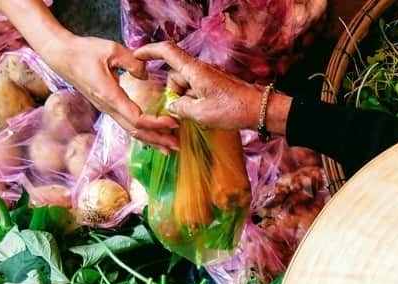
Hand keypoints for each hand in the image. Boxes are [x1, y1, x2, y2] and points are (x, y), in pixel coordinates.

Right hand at [42, 33, 177, 148]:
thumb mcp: (111, 49)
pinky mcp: (108, 108)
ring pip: (132, 131)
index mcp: (111, 96)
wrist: (61, 56)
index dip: (156, 123)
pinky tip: (153, 138)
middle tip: (177, 145)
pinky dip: (143, 133)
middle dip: (158, 139)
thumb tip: (145, 74)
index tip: (172, 121)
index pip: (137, 118)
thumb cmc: (83, 51)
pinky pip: (127, 125)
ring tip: (169, 148)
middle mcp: (109, 108)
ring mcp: (108, 110)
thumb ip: (132, 62)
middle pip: (137, 131)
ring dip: (152, 141)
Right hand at [134, 42, 268, 130]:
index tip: (137, 57)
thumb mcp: (201, 113)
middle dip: (176, 95)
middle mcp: (200, 70)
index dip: (149, 51)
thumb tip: (172, 107)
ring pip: (187, 89)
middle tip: (186, 113)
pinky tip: (209, 118)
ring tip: (202, 118)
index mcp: (193, 70)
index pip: (166, 52)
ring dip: (189, 104)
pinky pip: (199, 94)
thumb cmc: (233, 110)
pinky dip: (198, 106)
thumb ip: (181, 109)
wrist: (260, 110)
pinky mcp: (216, 88)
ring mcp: (209, 79)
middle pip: (176, 77)